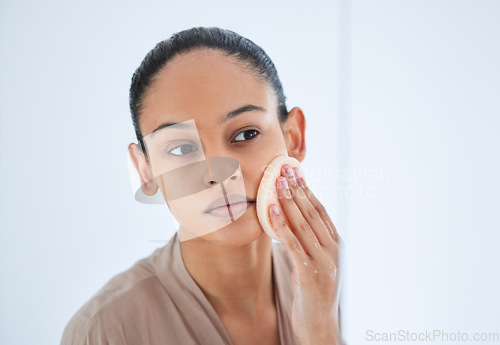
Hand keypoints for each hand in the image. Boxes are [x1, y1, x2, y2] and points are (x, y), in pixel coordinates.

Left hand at [269, 164, 343, 344]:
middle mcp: (333, 250)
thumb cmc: (312, 295)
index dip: (308, 191)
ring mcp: (324, 261)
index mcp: (335, 245)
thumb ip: (305, 244)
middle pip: (312, 213)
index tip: (296, 173)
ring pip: (303, 224)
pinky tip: (272, 209)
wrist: (320, 327)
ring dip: (288, 201)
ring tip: (277, 181)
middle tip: (284, 169)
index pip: (320, 211)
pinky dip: (282, 224)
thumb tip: (288, 223)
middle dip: (297, 189)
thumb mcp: (312, 264)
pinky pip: (293, 243)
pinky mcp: (310, 273)